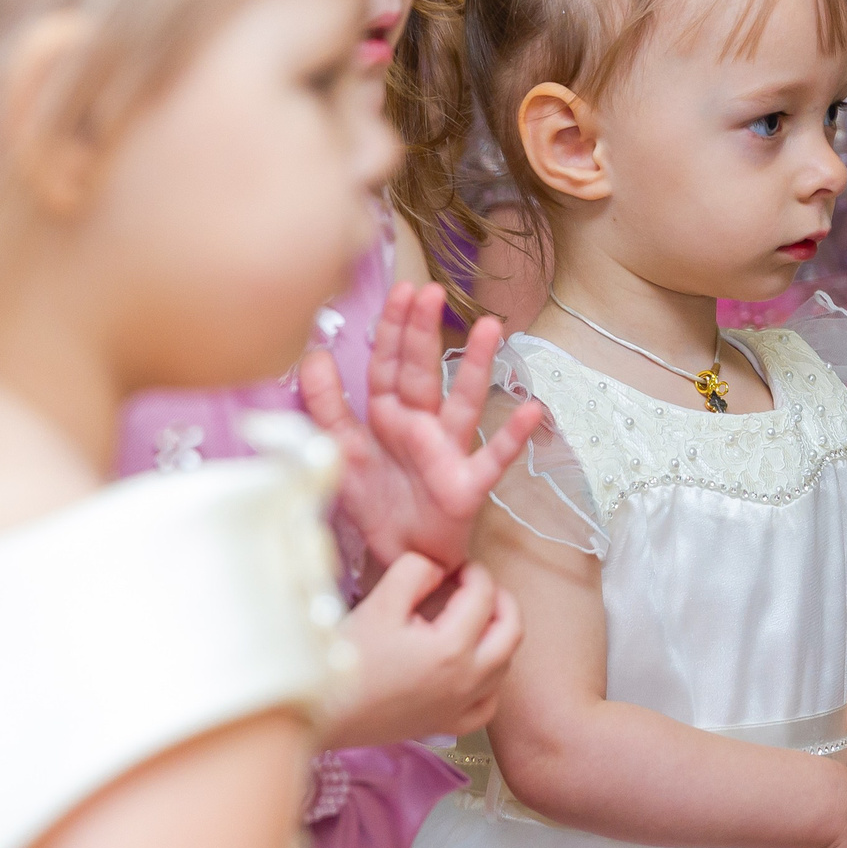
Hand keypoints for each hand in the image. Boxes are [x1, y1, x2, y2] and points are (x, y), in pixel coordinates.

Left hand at [302, 282, 547, 569]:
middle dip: (424, 332)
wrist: (403, 557)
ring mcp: (448, 451)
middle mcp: (421, 425)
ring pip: (463, 401)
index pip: (387, 364)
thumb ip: (326, 406)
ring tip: (493, 328)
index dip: (392, 329)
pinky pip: (493, 457)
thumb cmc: (379, 503)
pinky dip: (512, 436)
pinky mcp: (467, 484)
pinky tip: (532, 410)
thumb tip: (314, 355)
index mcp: (388, 416)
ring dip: (477, 365)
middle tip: (429, 292)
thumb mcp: (341, 453)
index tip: (400, 290)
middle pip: (421, 372)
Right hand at [320, 555, 522, 747]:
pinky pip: (488, 703)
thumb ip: (415, 571)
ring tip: (471, 619)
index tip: (457, 567)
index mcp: (452, 647)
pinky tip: (469, 667)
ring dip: (497, 636)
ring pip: (504, 666)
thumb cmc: (347, 658)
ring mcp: (460, 707)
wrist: (322, 711)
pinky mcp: (446, 725)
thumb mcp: (379, 601)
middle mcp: (467, 680)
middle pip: (511, 631)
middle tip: (476, 586)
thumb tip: (439, 570)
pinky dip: (488, 680)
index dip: (474, 573)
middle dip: (500, 600)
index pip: (484, 596)